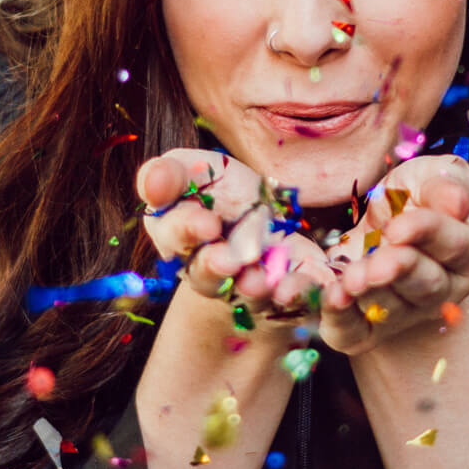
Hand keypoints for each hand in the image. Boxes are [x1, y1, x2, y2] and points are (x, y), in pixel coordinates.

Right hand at [136, 149, 334, 325]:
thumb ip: (171, 174)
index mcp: (181, 238)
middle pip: (207, 276)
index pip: (175, 235)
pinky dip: (305, 290)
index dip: (187, 229)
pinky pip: (298, 298)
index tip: (206, 223)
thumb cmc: (221, 193)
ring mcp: (250, 287)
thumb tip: (153, 181)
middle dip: (217, 268)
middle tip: (229, 261)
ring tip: (261, 282)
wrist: (265, 227)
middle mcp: (211, 272)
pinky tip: (315, 283)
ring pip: (250, 294)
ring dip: (255, 289)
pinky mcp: (291, 293)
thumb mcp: (194, 170)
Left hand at [319, 154, 468, 355]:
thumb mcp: (428, 177)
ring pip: (391, 308)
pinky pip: (354, 330)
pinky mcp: (368, 330)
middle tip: (374, 267)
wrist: (376, 232)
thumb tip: (458, 201)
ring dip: (369, 293)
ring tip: (349, 279)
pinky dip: (340, 317)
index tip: (397, 227)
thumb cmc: (410, 199)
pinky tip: (331, 297)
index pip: (457, 243)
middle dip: (398, 272)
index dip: (427, 233)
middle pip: (427, 284)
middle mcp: (446, 288)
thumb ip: (447, 182)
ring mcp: (408, 313)